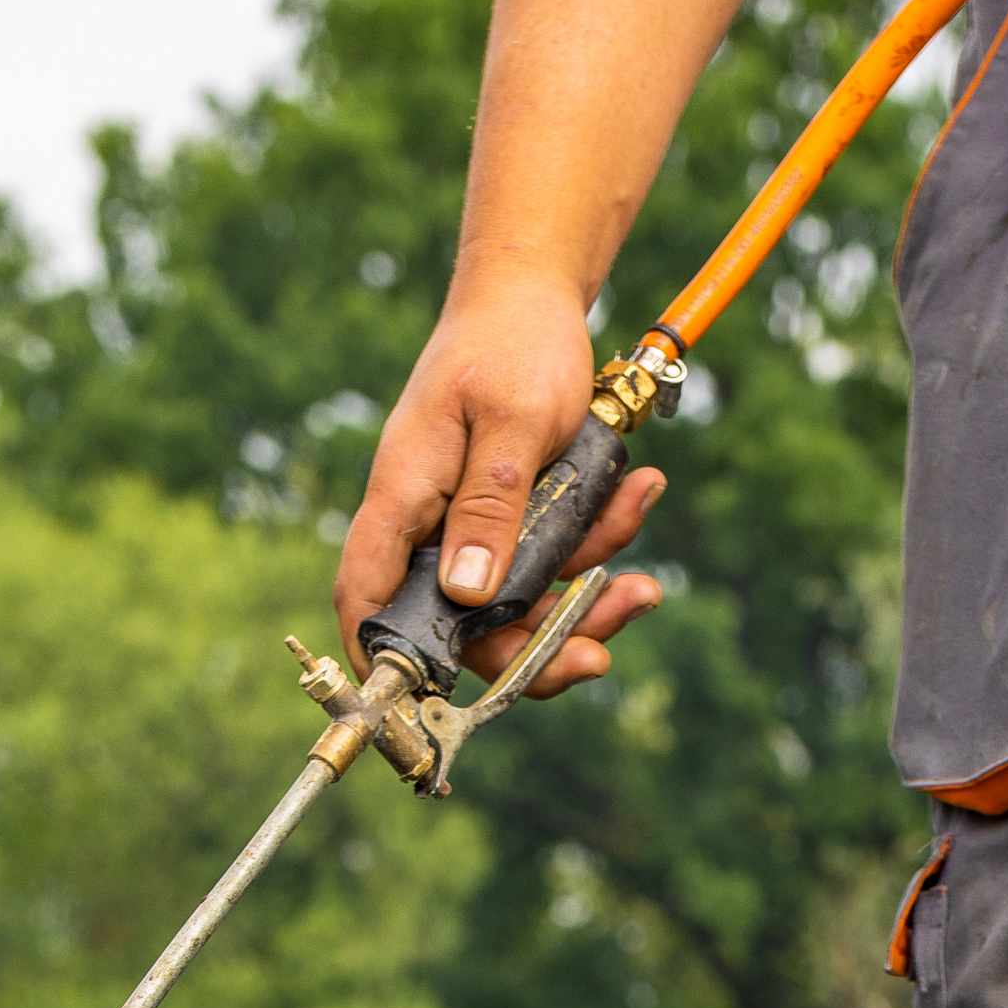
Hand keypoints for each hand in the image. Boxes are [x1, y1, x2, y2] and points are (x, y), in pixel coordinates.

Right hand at [333, 266, 668, 693]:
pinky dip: (599, 546)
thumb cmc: (513, 343)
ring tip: (642, 576)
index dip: (380, 662)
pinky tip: (639, 497)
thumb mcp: (513, 423)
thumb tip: (468, 594)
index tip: (416, 713)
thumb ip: (491, 506)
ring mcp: (471, 528)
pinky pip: (554, 564)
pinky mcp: (511, 521)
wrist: (537, 294)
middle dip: (536, 651)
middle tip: (601, 653)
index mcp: (404, 499)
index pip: (366, 598)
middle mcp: (430, 527)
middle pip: (463, 630)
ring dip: (586, 598)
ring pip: (520, 606)